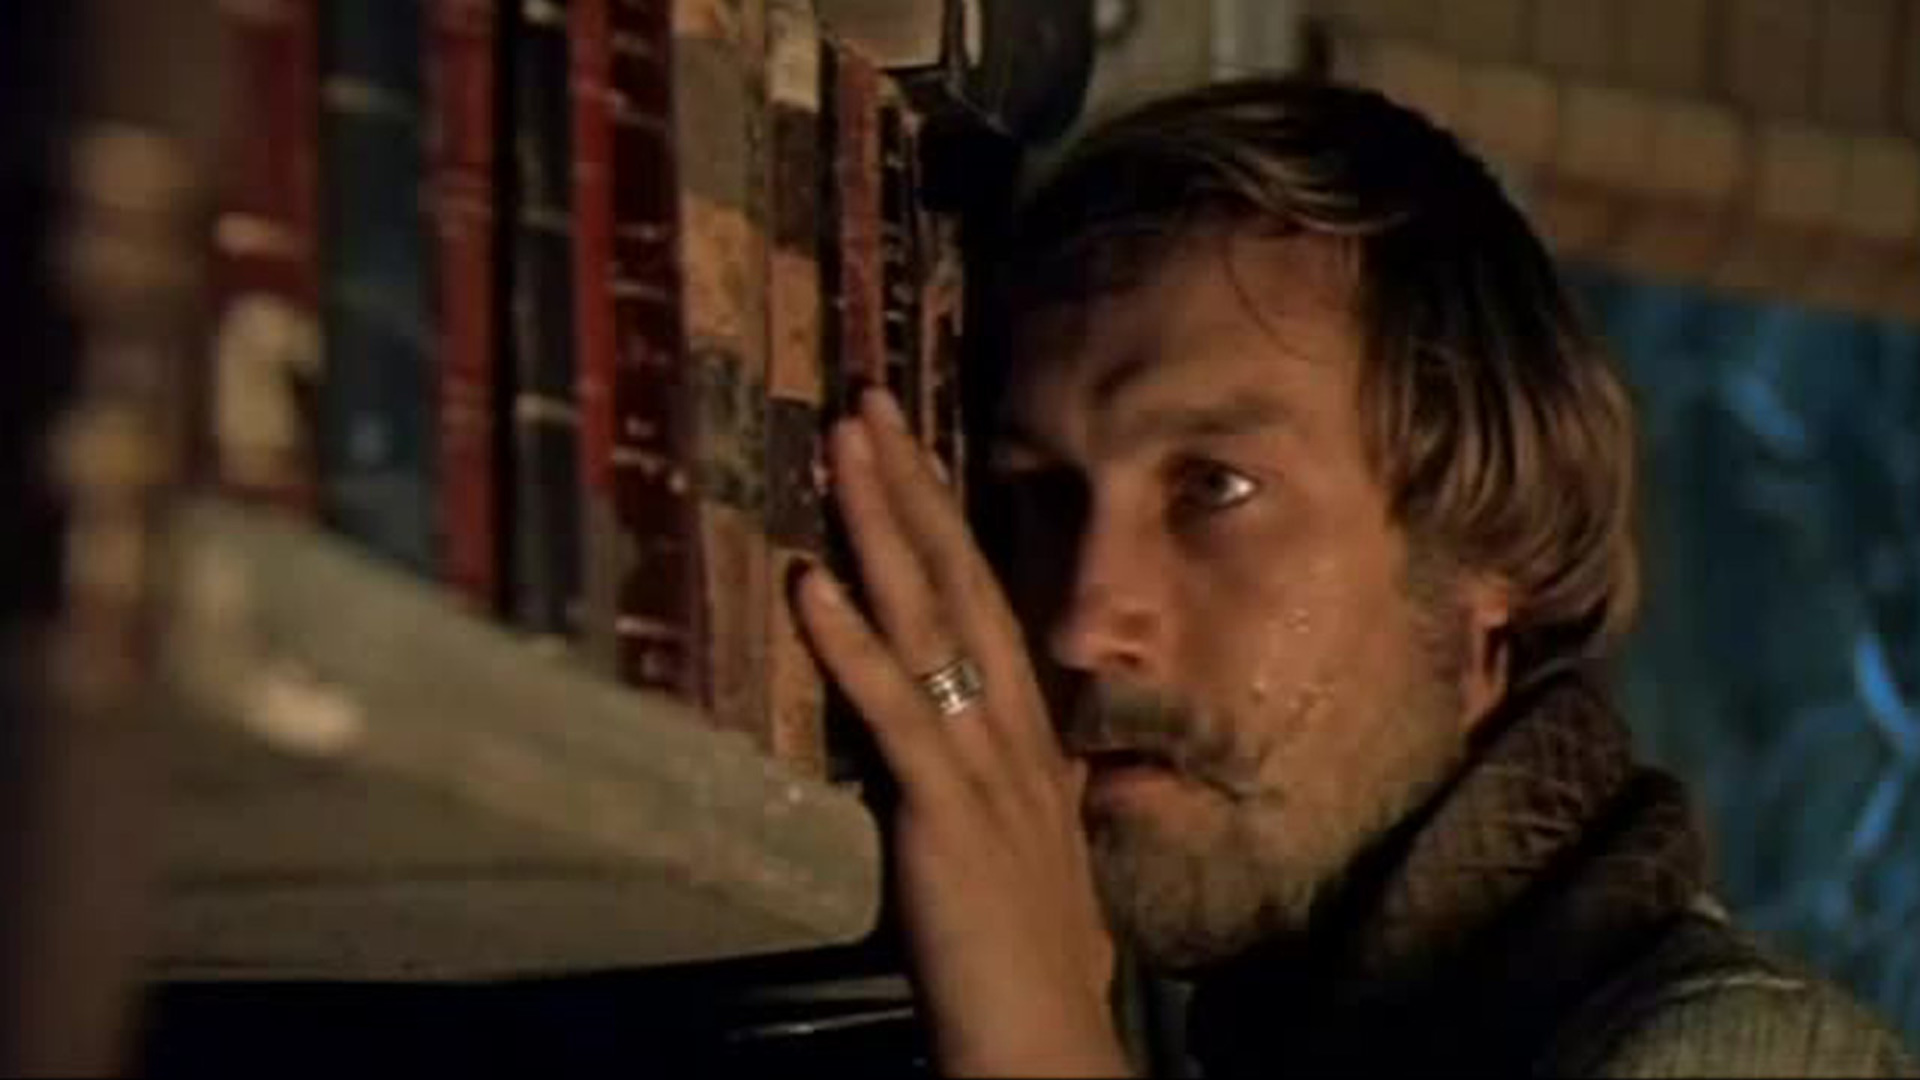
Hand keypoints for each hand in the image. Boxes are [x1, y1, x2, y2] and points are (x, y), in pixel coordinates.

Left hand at [796, 388, 1129, 1076]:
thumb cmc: (1023, 953)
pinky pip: (895, 716)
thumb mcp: (1017, 839)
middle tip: (865, 401)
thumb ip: (994, 775)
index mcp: (1026, 733)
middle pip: (961, 582)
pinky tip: (811, 585)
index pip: (984, 599)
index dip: (943, 519)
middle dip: (911, 487)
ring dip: (883, 529)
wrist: (1045, 1037)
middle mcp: (1013, 730)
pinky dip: (852, 646)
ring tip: (843, 445)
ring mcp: (983, 767)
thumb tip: (958, 732)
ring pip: (932, 623)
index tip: (906, 447)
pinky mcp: (945, 816)